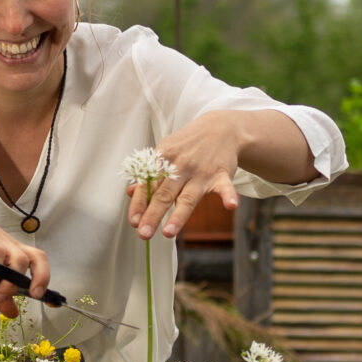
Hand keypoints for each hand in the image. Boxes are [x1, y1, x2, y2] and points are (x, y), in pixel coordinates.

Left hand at [128, 110, 246, 239]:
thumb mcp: (166, 152)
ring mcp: (202, 171)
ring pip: (188, 197)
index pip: (148, 185)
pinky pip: (225, 187)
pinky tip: (230, 205)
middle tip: (143, 234)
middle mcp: (181, 166)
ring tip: (168, 233)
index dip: (139, 204)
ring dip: (178, 215)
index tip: (133, 221)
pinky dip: (228, 196)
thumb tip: (131, 193)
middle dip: (153, 214)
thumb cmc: (189, 144)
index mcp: (164, 159)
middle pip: (164, 194)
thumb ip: (150, 174)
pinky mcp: (221, 174)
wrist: (221, 128)